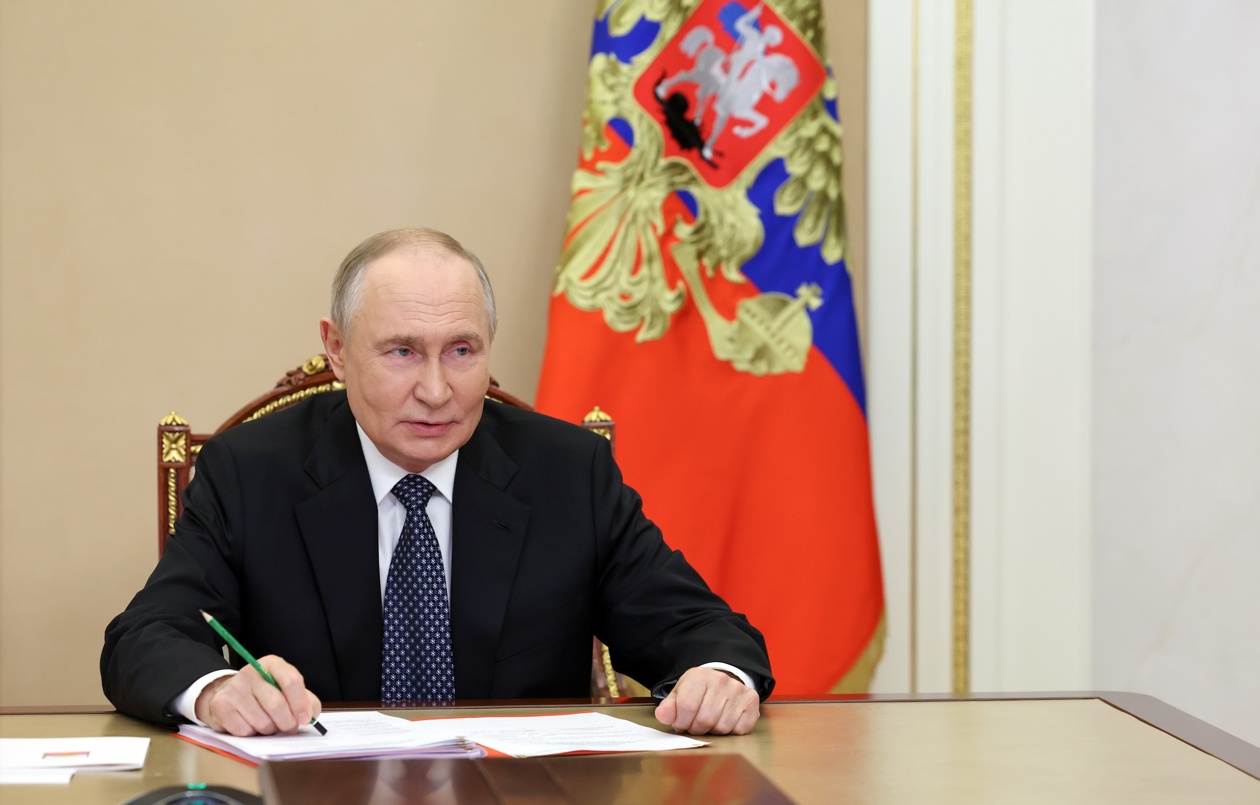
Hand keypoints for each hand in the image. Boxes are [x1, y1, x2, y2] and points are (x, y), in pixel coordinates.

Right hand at [194, 655, 321, 735]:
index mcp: (272, 664)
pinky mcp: (221, 705)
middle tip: (289, 728)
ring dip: (269, 730)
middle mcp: (251, 672)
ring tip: (267, 723)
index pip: (291, 680)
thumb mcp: (287, 691)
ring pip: (262, 722)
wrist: (228, 695)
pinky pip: (244, 731)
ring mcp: (234, 688)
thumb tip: (310, 716)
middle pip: (277, 704)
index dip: (301, 703)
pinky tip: (249, 724)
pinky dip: (251, 734)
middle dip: (287, 723)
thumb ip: (305, 701)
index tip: (305, 719)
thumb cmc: (264, 694)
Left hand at [653, 667, 759, 734]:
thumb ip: (669, 706)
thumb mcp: (680, 694)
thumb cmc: (698, 691)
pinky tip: (725, 720)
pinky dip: (731, 731)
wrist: (722, 681)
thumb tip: (662, 716)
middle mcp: (721, 680)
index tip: (681, 723)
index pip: (686, 707)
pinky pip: (739, 729)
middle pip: (705, 719)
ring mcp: (738, 690)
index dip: (681, 722)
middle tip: (695, 724)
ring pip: (722, 727)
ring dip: (713, 731)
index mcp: (699, 676)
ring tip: (710, 721)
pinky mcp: (751, 702)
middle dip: (696, 728)